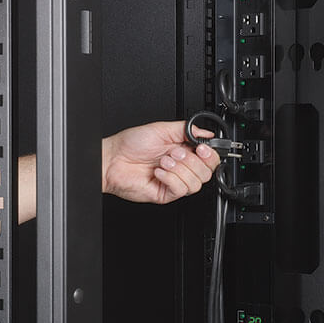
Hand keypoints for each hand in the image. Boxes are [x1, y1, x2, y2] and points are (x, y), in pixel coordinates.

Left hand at [102, 121, 220, 203]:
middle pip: (207, 173)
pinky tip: (158, 172)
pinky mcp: (167, 193)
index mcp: (184, 152)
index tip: (201, 148)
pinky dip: (170, 178)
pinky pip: (180, 189)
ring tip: (164, 162)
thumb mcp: (162, 129)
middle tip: (175, 153)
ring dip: (179, 169)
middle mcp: (181, 168)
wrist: (113, 159)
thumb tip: (207, 133)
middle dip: (192, 161)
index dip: (210, 155)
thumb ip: (187, 129)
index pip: (210, 159)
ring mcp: (174, 181)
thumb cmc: (131, 144)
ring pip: (195, 183)